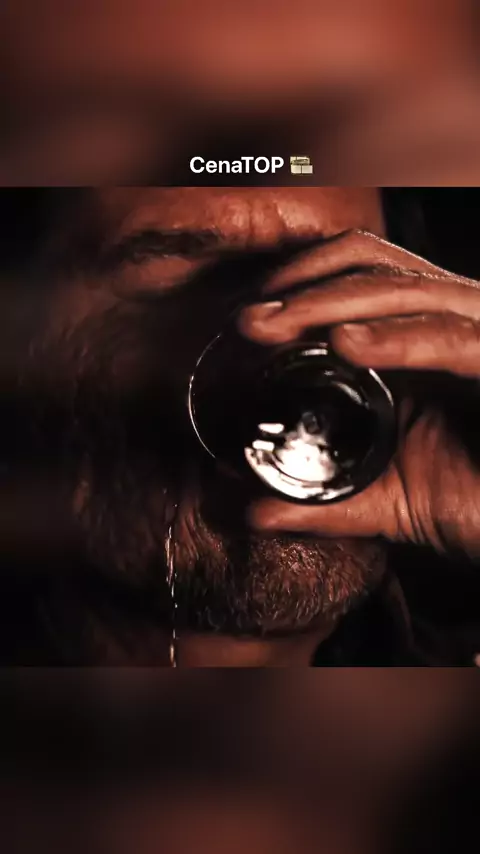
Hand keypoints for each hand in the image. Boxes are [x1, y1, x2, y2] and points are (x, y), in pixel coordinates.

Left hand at [238, 229, 479, 559]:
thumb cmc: (473, 503)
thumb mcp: (387, 500)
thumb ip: (323, 502)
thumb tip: (254, 513)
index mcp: (422, 341)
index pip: (361, 273)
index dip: (300, 281)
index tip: (244, 317)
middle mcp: (453, 326)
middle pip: (376, 270)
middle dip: (302, 289)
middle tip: (246, 321)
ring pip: (410, 291)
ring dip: (333, 302)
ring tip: (275, 325)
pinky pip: (454, 341)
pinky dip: (399, 338)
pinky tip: (345, 345)